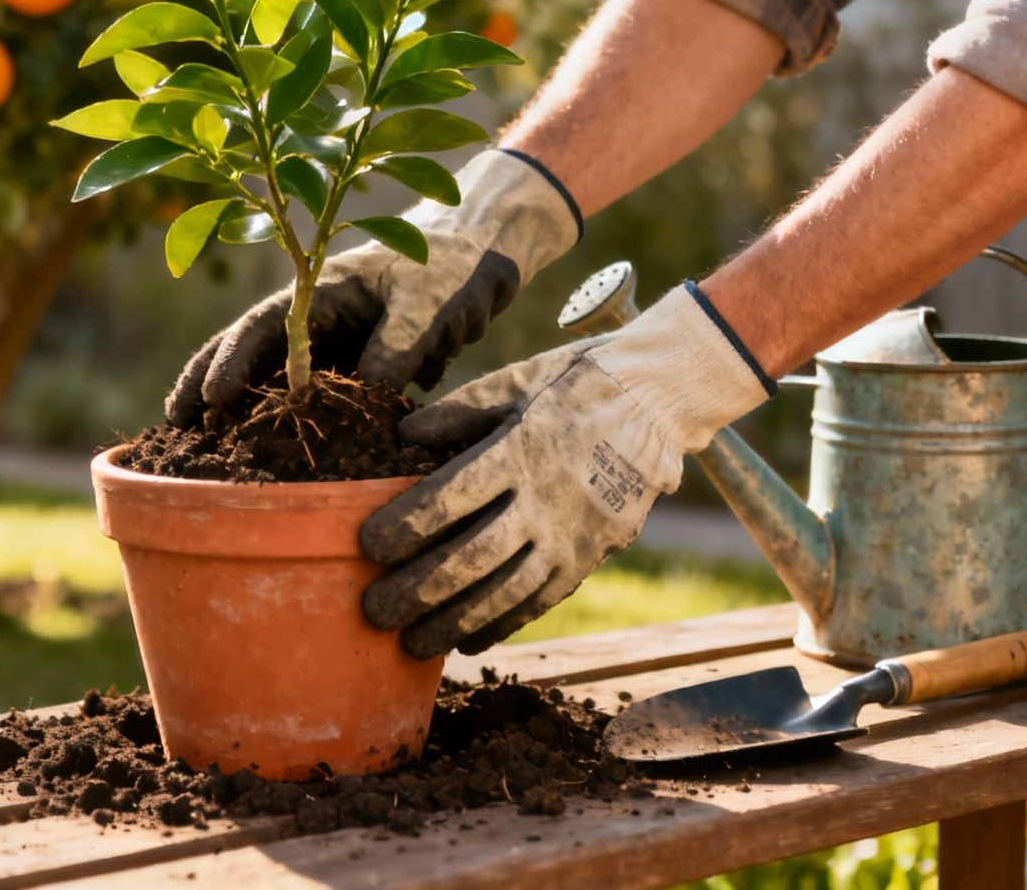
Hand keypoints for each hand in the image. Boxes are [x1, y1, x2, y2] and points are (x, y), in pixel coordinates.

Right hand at [165, 151, 579, 425]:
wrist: (486, 256)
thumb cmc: (456, 265)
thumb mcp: (427, 302)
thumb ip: (395, 347)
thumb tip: (365, 396)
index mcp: (321, 286)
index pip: (263, 327)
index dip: (232, 363)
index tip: (212, 400)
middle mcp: (316, 313)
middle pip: (248, 350)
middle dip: (207, 383)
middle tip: (171, 425)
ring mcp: (331, 338)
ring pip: (272, 374)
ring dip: (236, 406)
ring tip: (198, 443)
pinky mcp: (353, 361)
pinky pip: (311, 393)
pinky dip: (283, 417)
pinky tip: (264, 450)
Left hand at [359, 283, 771, 657]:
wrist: (659, 402)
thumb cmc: (574, 384)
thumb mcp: (515, 382)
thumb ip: (457, 411)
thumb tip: (403, 438)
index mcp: (521, 449)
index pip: (450, 498)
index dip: (405, 527)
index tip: (367, 547)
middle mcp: (547, 499)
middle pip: (472, 558)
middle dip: (418, 591)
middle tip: (373, 613)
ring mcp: (573, 534)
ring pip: (506, 592)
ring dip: (454, 623)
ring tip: (410, 644)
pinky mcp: (592, 555)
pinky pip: (542, 600)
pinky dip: (503, 624)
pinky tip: (467, 641)